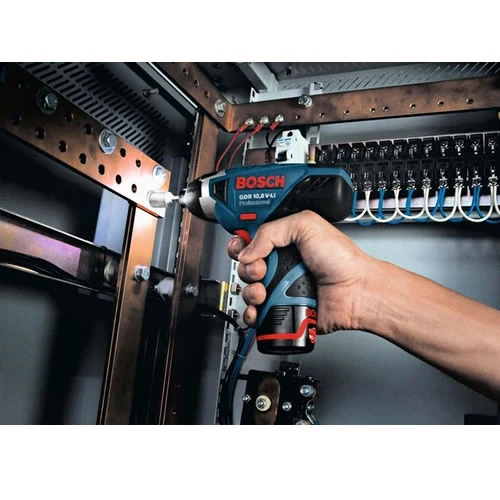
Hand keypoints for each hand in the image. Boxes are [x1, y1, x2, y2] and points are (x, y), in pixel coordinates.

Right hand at [226, 210, 374, 332]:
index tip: (240, 245)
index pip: (251, 239)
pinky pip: (257, 313)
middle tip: (262, 269)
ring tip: (264, 290)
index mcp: (284, 242)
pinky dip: (252, 313)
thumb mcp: (306, 225)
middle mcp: (280, 265)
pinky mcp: (282, 309)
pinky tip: (260, 308)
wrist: (356, 292)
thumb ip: (272, 230)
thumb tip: (248, 249)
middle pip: (245, 266)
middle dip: (247, 268)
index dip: (241, 242)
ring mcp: (280, 288)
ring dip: (250, 291)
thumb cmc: (342, 259)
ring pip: (248, 290)